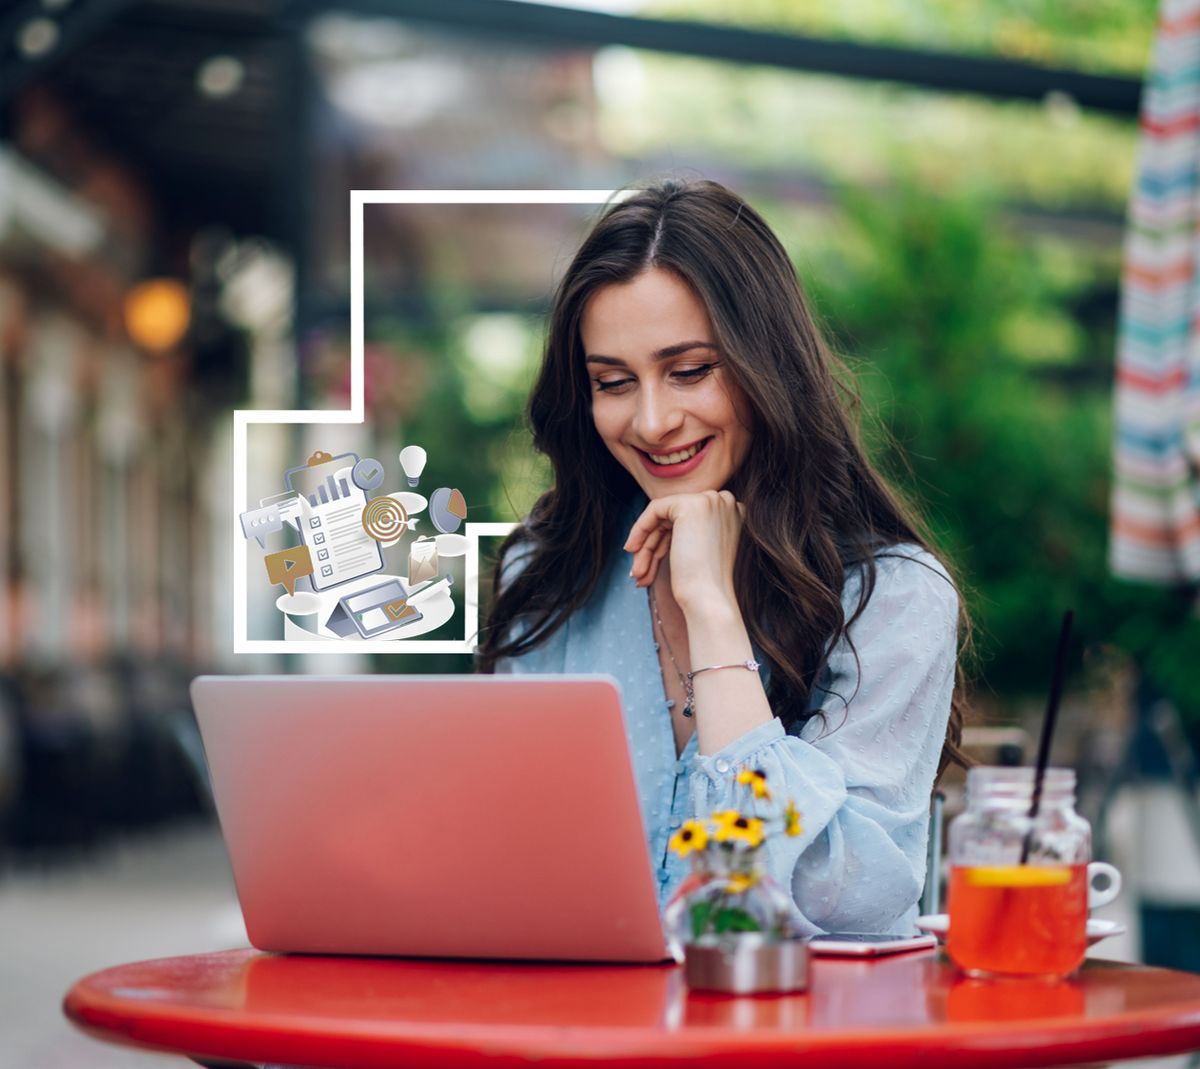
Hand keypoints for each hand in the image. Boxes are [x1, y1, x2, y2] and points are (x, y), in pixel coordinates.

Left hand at [624, 491, 744, 613]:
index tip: (651, 564)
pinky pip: (655, 510)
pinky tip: (632, 550)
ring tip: (636, 574)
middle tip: (638, 573)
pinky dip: (640, 529)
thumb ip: (687, 533)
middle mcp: (725, 501)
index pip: (689, 522)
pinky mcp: (690, 504)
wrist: (708, 599)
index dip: (667, 542)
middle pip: (675, 519)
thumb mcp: (700, 551)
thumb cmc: (704, 586)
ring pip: (663, 517)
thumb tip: (659, 529)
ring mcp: (709, 501)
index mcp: (733, 513)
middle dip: (654, 546)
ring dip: (646, 547)